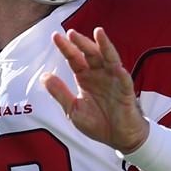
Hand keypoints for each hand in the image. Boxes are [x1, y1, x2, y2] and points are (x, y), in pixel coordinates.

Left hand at [41, 27, 148, 153]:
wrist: (119, 138)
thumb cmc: (99, 123)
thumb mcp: (73, 109)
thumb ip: (60, 92)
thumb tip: (44, 76)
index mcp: (85, 77)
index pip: (74, 58)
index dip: (66, 48)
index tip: (55, 36)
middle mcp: (99, 75)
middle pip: (90, 54)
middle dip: (81, 43)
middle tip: (71, 33)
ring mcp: (114, 80)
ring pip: (109, 59)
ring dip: (104, 46)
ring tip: (98, 33)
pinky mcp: (126, 91)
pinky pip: (123, 79)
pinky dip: (120, 71)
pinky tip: (116, 65)